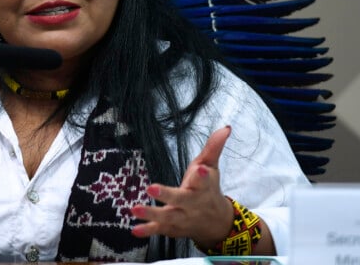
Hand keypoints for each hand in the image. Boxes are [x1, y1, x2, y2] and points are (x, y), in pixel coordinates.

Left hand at [129, 126, 234, 247]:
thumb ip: (213, 147)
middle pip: (181, 200)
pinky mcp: (173, 228)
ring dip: (151, 214)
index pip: (205, 181)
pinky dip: (148, 231)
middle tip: (151, 188)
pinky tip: (134, 229)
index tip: (201, 170)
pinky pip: (160, 230)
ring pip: (168, 217)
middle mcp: (193, 204)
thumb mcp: (212, 167)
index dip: (203, 176)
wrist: (216, 224)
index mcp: (203, 187)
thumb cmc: (208, 189)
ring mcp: (183, 218)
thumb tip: (225, 127)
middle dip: (167, 195)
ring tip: (134, 209)